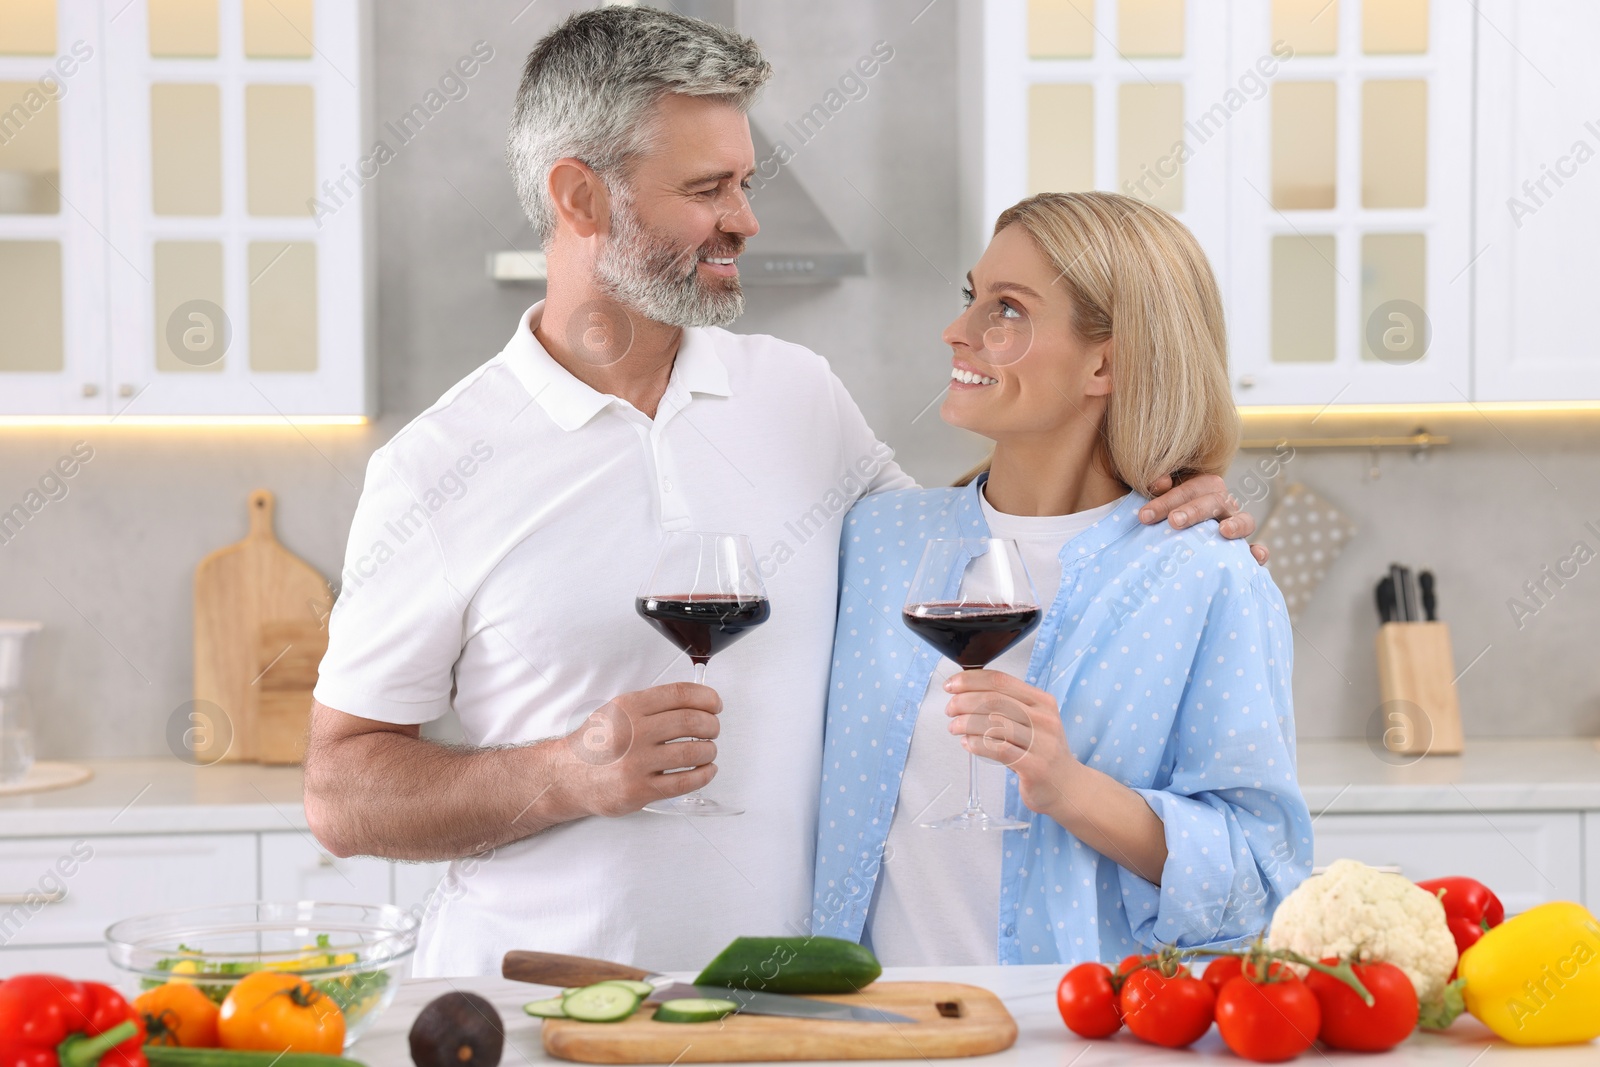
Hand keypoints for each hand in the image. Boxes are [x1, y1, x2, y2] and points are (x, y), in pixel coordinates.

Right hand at [559, 682, 720, 816]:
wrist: (566, 776)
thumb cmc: (595, 743)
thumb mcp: (616, 710)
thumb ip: (650, 705)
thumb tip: (695, 702)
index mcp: (628, 707)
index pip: (680, 694)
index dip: (707, 697)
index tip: (715, 704)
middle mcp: (632, 732)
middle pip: (691, 721)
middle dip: (712, 724)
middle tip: (713, 728)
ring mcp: (636, 763)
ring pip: (693, 752)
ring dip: (710, 750)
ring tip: (708, 750)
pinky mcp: (639, 790)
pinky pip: (684, 782)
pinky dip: (704, 775)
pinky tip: (706, 771)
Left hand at [942, 670, 1078, 817]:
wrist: (1067, 787)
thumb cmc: (1042, 751)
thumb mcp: (1032, 721)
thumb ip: (1006, 706)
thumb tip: (965, 693)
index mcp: (1042, 701)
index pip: (1000, 681)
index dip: (971, 680)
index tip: (950, 685)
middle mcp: (1044, 718)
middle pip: (994, 700)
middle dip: (964, 702)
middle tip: (949, 710)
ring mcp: (1042, 743)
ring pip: (995, 724)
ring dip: (966, 723)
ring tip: (953, 727)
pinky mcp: (1035, 766)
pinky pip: (999, 750)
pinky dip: (977, 744)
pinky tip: (966, 744)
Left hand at [1140, 473, 1268, 564]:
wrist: (1156, 547)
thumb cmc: (1150, 518)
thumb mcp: (1145, 500)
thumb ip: (1148, 487)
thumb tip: (1159, 482)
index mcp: (1198, 489)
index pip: (1190, 487)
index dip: (1169, 499)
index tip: (1144, 516)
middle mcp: (1220, 506)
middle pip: (1216, 500)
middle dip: (1194, 510)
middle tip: (1173, 522)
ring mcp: (1233, 527)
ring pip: (1244, 519)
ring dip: (1236, 524)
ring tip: (1223, 531)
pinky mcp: (1239, 553)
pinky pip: (1255, 551)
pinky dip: (1258, 552)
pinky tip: (1255, 556)